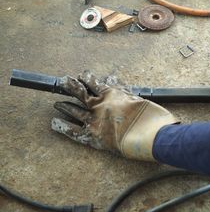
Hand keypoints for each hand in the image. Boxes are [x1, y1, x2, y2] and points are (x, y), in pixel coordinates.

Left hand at [51, 71, 177, 160]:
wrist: (152, 136)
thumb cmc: (150, 117)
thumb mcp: (138, 99)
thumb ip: (124, 91)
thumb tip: (113, 80)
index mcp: (111, 94)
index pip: (94, 83)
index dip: (86, 79)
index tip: (81, 75)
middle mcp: (100, 105)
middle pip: (80, 93)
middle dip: (71, 86)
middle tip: (63, 82)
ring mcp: (94, 120)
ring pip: (74, 110)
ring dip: (64, 106)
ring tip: (57, 104)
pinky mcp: (93, 136)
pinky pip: (73, 131)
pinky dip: (63, 127)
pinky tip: (54, 123)